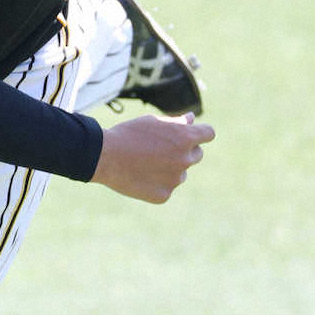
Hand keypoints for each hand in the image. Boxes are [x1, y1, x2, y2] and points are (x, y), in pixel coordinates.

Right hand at [90, 112, 214, 202]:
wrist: (105, 157)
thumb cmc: (129, 133)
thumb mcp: (153, 122)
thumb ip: (176, 122)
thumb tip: (191, 119)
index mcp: (184, 137)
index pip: (208, 134)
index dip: (201, 133)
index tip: (192, 134)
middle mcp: (184, 159)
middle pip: (197, 154)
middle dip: (185, 150)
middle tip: (162, 147)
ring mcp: (175, 179)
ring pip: (181, 172)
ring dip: (171, 167)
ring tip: (146, 162)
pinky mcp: (164, 195)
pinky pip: (167, 187)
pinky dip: (158, 182)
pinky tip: (140, 175)